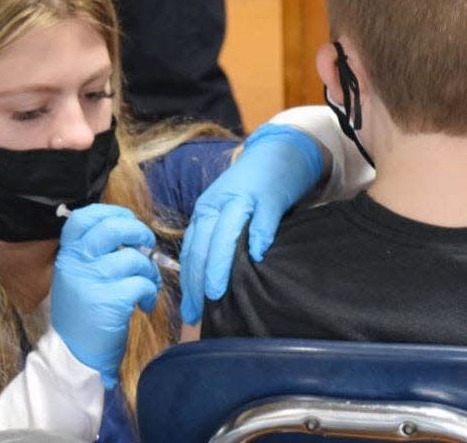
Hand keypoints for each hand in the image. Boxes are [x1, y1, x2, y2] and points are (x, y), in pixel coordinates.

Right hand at [51, 203, 159, 388]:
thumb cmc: (83, 312)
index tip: (128, 221)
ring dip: (149, 272)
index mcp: (68, 254)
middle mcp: (77, 263)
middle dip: (139, 232)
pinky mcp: (110, 301)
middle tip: (146, 245)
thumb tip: (130, 232)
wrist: (73, 354)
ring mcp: (92, 281)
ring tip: (146, 286)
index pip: (84, 217)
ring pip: (135, 258)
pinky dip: (150, 293)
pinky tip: (144, 304)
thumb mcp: (78, 277)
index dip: (112, 212)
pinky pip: (142, 284)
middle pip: (113, 227)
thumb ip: (96, 253)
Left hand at [179, 123, 323, 323]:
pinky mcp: (270, 197)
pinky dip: (259, 238)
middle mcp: (219, 204)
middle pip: (203, 244)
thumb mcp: (226, 210)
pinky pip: (263, 220)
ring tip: (217, 293)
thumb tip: (207, 282)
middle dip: (197, 280)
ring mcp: (244, 198)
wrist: (278, 154)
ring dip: (219, 264)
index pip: (191, 250)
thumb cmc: (252, 190)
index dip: (188, 282)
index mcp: (205, 210)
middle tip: (198, 311)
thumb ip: (217, 239)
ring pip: (225, 233)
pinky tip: (258, 258)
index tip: (188, 311)